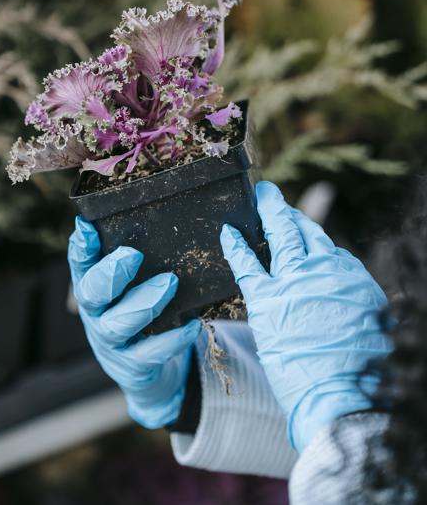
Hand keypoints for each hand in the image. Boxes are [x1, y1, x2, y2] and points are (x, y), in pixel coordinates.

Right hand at [68, 216, 200, 428]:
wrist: (143, 369)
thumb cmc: (136, 308)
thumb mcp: (128, 283)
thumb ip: (128, 256)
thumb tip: (145, 215)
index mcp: (91, 287)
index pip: (79, 264)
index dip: (81, 248)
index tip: (88, 227)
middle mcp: (95, 314)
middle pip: (91, 293)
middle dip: (111, 273)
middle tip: (134, 254)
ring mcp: (111, 342)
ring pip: (119, 324)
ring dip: (145, 302)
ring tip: (170, 283)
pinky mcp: (132, 366)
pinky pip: (150, 354)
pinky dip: (172, 339)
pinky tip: (191, 324)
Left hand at [220, 180, 390, 451]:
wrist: (342, 398)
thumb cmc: (358, 370)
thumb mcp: (368, 323)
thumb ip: (348, 298)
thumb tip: (341, 290)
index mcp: (351, 277)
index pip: (326, 246)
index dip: (311, 234)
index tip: (300, 227)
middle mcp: (324, 270)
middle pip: (304, 230)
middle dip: (286, 210)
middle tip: (272, 196)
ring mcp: (294, 282)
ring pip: (279, 235)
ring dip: (268, 213)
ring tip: (259, 199)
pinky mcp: (267, 300)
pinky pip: (246, 264)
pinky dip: (235, 245)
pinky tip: (226, 231)